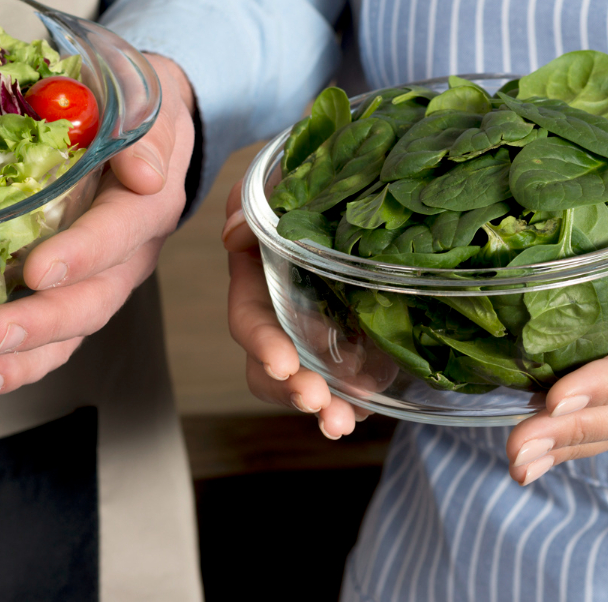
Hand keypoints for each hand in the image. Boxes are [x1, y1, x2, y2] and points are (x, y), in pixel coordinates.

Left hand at [0, 53, 196, 396]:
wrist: (149, 128)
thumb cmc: (135, 109)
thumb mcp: (146, 101)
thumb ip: (145, 134)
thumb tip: (143, 172)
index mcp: (148, 203)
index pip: (119, 232)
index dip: (82, 253)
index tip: (37, 270)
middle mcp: (131, 253)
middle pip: (95, 298)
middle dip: (43, 322)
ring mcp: (103, 278)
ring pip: (73, 330)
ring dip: (25, 358)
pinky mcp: (75, 292)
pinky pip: (54, 339)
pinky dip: (19, 363)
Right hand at [223, 179, 362, 438]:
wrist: (358, 183)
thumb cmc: (302, 188)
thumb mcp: (272, 184)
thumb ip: (247, 203)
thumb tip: (233, 234)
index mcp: (257, 284)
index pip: (250, 322)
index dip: (262, 345)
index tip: (281, 364)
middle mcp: (284, 318)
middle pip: (275, 370)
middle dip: (292, 391)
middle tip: (317, 402)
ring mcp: (320, 336)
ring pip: (313, 384)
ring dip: (326, 408)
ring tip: (343, 423)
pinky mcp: (357, 344)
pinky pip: (353, 382)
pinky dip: (360, 400)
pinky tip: (374, 403)